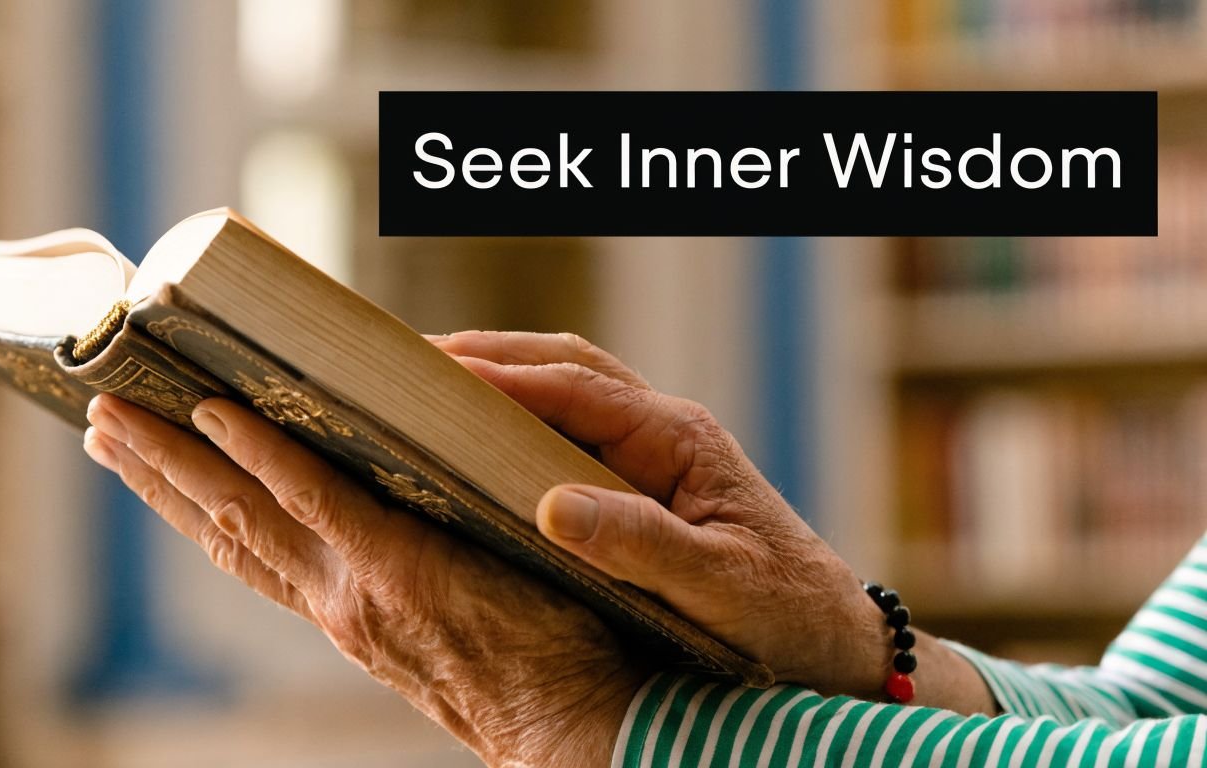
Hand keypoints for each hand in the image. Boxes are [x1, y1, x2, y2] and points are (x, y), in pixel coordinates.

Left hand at [82, 393, 646, 766]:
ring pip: (237, 546)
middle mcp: (350, 598)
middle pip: (241, 521)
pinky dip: (220, 529)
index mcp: (399, 573)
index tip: (202, 403)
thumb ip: (463, 502)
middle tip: (106, 416)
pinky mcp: (347, 630)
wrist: (559, 726)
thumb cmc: (562, 637)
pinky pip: (265, 571)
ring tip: (116, 450)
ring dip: (170, 494)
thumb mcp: (524, 555)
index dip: (255, 450)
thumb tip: (417, 439)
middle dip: (167, 464)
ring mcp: (340, 617)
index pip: (308, 498)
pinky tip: (197, 507)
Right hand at [432, 331, 892, 697]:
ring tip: (427, 385)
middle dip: (489, 355)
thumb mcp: (719, 587)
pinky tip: (478, 437)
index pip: (577, 387)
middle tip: (407, 363)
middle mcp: (664, 428)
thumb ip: (642, 545)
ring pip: (567, 387)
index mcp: (679, 438)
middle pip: (565, 364)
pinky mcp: (645, 476)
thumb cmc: (785, 611)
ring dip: (502, 376)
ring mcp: (654, 448)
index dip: (501, 377)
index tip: (432, 374)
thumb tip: (551, 506)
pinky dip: (520, 416)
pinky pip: (571, 428)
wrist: (832, 634)